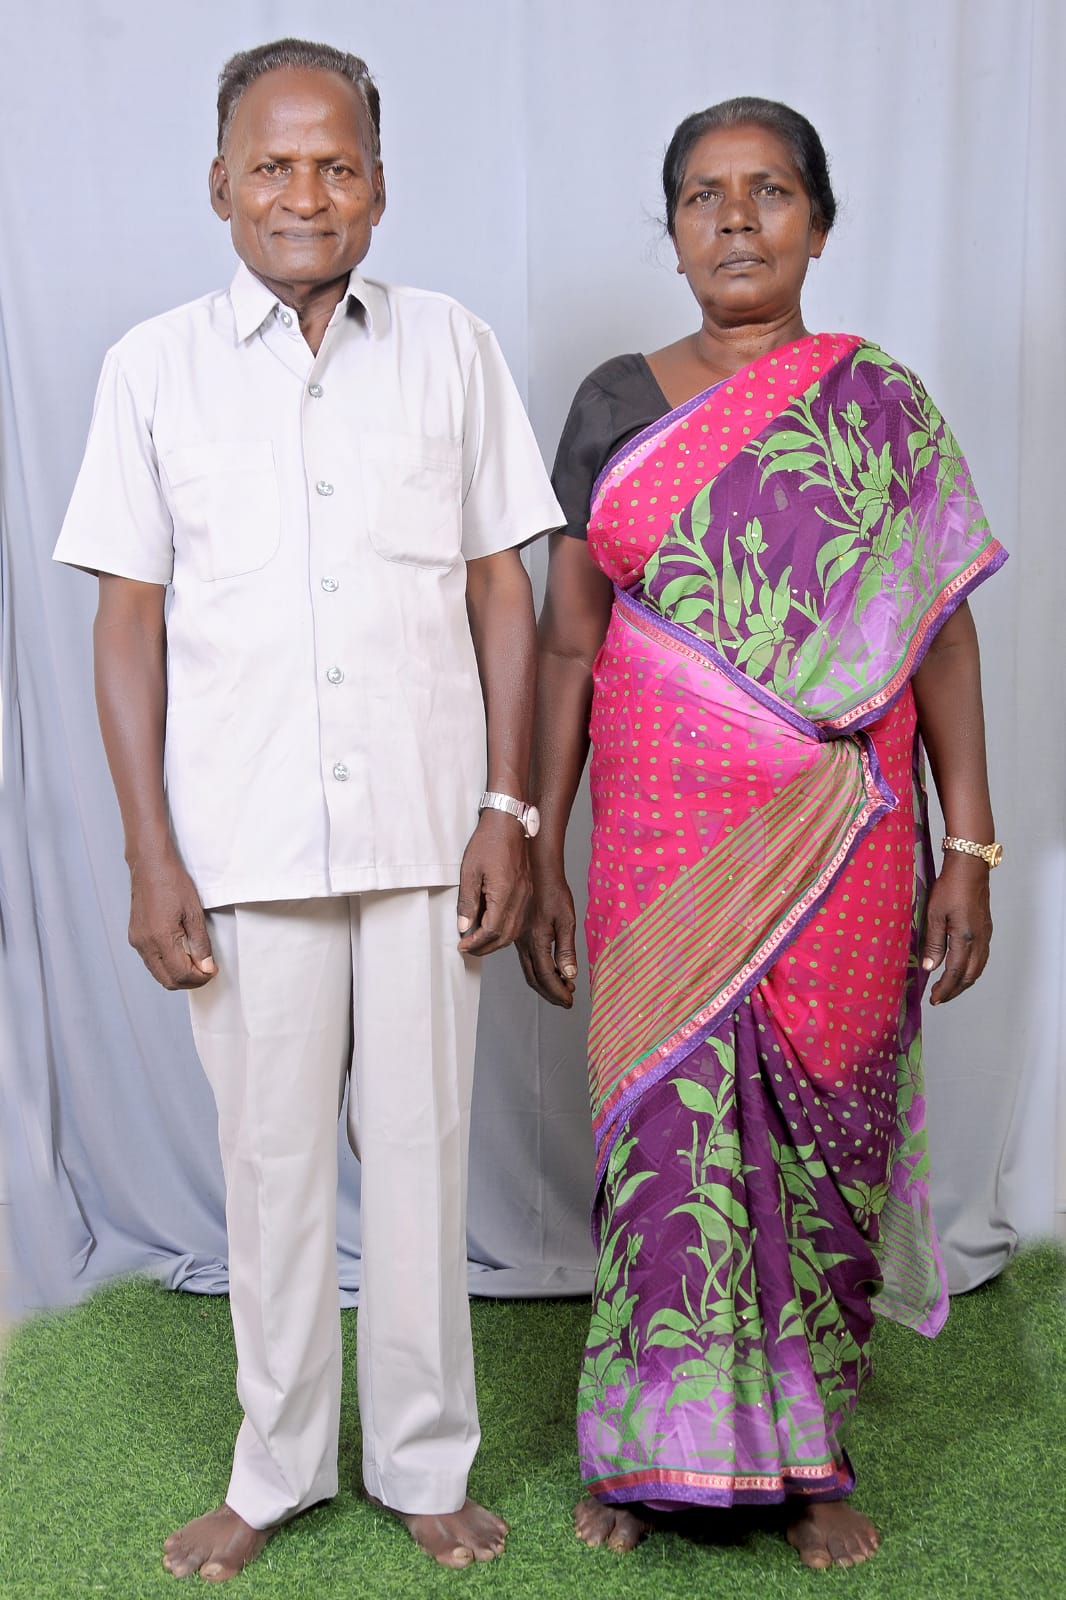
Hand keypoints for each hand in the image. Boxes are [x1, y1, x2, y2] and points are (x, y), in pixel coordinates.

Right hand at [127, 849, 216, 989]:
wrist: (150, 866)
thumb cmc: (171, 883)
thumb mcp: (194, 913)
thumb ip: (200, 943)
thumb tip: (206, 966)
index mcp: (160, 938)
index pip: (181, 974)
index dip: (199, 978)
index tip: (211, 971)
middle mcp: (145, 943)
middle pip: (167, 980)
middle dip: (189, 981)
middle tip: (205, 970)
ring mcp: (137, 941)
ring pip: (158, 973)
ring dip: (177, 974)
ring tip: (195, 962)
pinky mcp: (135, 937)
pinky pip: (151, 962)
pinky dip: (166, 965)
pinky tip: (179, 954)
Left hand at [456, 809, 530, 956]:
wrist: (509, 822)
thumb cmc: (489, 842)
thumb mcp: (470, 871)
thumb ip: (467, 902)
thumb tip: (464, 926)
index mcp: (505, 894)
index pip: (491, 930)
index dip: (475, 942)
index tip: (462, 945)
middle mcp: (520, 898)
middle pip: (505, 936)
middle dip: (485, 947)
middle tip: (468, 948)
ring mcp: (526, 895)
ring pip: (514, 930)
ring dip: (496, 941)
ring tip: (478, 941)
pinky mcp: (527, 891)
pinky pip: (518, 919)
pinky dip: (505, 929)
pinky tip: (492, 926)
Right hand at [516, 864, 578, 1006]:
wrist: (537, 870)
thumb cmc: (553, 891)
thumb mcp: (566, 920)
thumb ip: (566, 950)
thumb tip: (569, 974)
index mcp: (537, 942)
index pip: (546, 977)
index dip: (558, 992)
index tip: (569, 1001)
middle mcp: (524, 944)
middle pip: (535, 979)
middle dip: (550, 993)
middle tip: (565, 1000)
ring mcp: (519, 939)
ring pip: (529, 970)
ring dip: (545, 983)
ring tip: (562, 987)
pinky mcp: (519, 934)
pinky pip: (527, 959)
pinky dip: (539, 970)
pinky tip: (551, 968)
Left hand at [920, 852, 991, 1004]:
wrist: (970, 867)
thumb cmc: (950, 887)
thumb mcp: (934, 914)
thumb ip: (934, 943)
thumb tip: (930, 968)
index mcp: (965, 939)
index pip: (955, 973)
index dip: (945, 989)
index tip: (934, 999)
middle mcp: (979, 940)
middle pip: (970, 975)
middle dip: (954, 990)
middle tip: (939, 998)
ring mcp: (985, 935)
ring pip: (978, 968)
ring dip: (964, 981)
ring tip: (948, 987)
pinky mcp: (986, 929)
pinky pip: (982, 958)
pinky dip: (971, 970)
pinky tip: (961, 969)